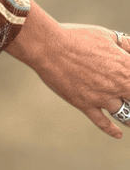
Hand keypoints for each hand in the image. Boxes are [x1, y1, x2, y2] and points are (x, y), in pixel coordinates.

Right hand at [7, 3, 129, 138]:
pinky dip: (112, 130)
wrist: (48, 46)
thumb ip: (125, 44)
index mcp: (126, 65)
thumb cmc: (76, 37)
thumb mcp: (105, 35)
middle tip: (129, 98)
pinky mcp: (85, 104)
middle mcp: (118, 84)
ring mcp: (102, 97)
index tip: (129, 81)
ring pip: (127, 115)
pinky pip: (103, 122)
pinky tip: (118, 134)